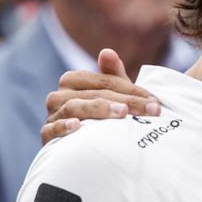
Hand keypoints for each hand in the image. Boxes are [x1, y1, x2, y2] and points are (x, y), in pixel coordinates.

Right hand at [40, 49, 160, 144]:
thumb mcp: (111, 97)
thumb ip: (112, 75)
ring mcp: (52, 115)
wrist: (82, 149)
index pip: (105, 81)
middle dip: (126, 101)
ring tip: (122, 113)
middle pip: (95, 94)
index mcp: (73, 80)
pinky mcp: (46, 135)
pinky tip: (77, 126)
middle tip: (151, 111)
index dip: (133, 90)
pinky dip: (63, 127)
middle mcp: (59, 95)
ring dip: (99, 109)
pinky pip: (51, 130)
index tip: (156, 102)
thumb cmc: (101, 118)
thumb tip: (108, 52)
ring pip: (74, 108)